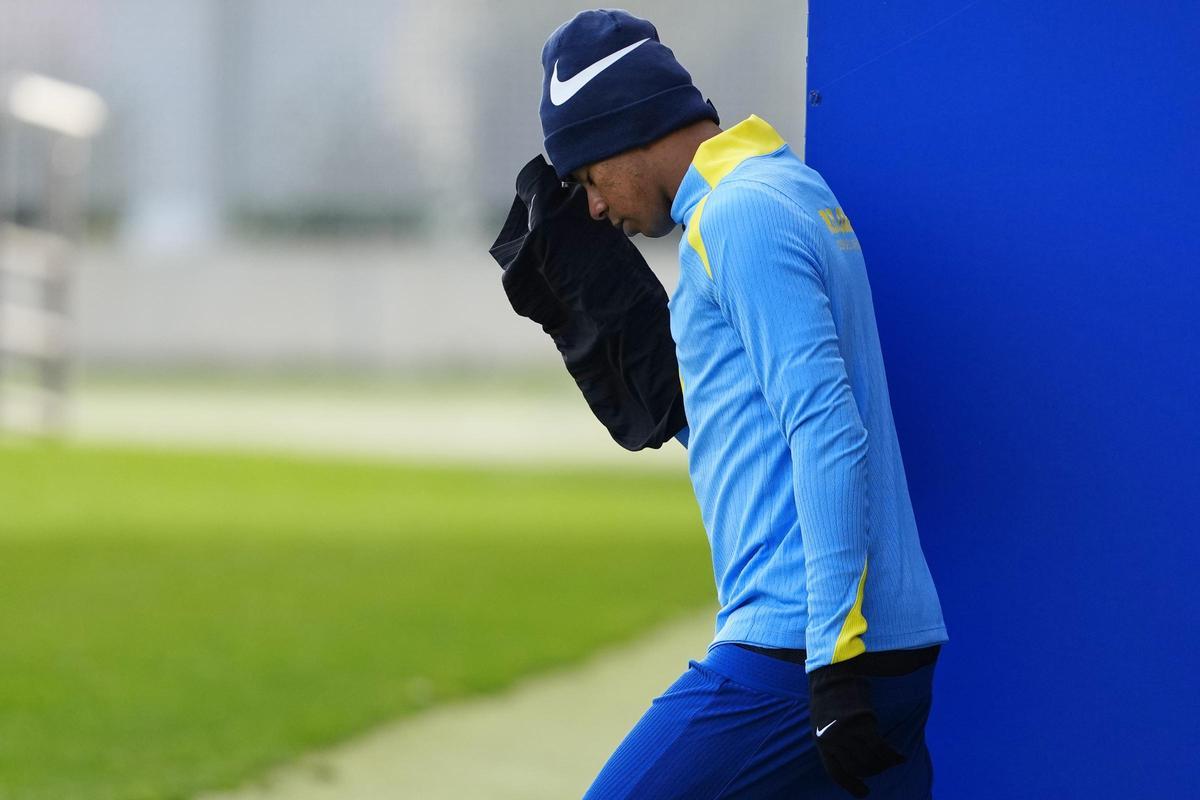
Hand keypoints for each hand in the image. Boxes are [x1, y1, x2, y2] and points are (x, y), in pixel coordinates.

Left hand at [808, 659, 904, 796]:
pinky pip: (881, 748)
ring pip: (871, 760)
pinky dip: (892, 755)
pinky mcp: (863, 725)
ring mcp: (848, 734)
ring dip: (885, 764)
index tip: (864, 792)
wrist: (832, 673)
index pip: (836, 773)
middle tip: (884, 768)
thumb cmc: (828, 695)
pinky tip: (900, 756)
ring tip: (893, 761)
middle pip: (858, 768)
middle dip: (873, 771)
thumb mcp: (821, 721)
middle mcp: (833, 741)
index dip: (851, 785)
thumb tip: (850, 757)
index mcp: (820, 741)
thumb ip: (832, 739)